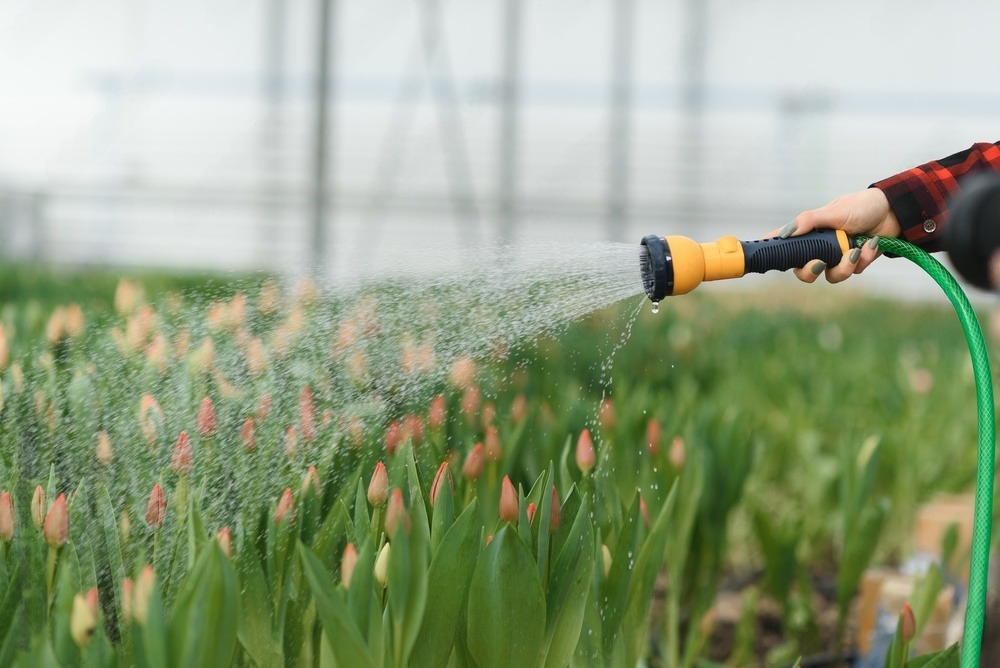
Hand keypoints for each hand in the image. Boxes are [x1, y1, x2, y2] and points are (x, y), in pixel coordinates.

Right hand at [765, 188, 901, 283]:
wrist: (895, 211)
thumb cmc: (862, 205)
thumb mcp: (834, 211)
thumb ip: (809, 221)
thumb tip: (785, 233)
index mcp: (810, 232)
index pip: (785, 242)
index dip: (771, 249)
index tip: (757, 255)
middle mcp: (820, 246)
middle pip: (803, 270)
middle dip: (810, 272)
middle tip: (819, 263)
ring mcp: (837, 256)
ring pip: (830, 276)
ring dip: (844, 267)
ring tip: (855, 251)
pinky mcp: (855, 263)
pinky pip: (853, 271)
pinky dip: (863, 259)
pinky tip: (872, 243)